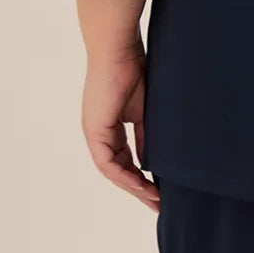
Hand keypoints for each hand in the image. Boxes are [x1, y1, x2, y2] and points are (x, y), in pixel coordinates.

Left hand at [81, 45, 158, 211]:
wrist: (118, 48)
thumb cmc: (134, 68)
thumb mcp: (146, 109)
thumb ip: (148, 133)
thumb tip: (156, 158)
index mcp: (109, 124)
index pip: (124, 158)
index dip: (141, 176)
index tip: (159, 190)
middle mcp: (98, 131)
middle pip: (117, 169)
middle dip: (138, 188)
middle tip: (158, 204)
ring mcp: (94, 131)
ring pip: (112, 170)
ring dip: (133, 187)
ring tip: (154, 200)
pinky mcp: (95, 129)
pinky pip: (108, 163)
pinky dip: (126, 176)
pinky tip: (143, 185)